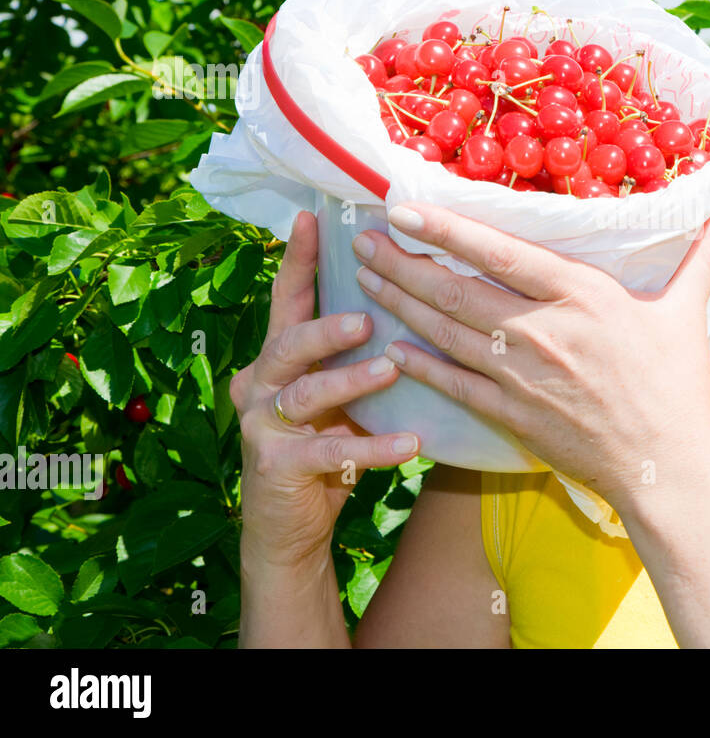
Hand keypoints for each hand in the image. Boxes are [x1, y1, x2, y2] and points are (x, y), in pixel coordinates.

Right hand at [231, 209, 419, 566]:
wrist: (291, 528)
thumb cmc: (326, 447)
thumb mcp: (341, 396)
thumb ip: (358, 357)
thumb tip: (413, 304)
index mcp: (278, 358)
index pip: (287, 301)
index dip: (298, 260)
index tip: (312, 217)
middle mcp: (260, 384)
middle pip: (287, 342)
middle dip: (325, 326)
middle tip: (367, 317)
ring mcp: (262, 425)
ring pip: (303, 394)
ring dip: (350, 381)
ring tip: (391, 370)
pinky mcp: (277, 467)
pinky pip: (328, 453)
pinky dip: (373, 446)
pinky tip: (410, 444)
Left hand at [350, 200, 709, 513]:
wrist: (667, 466)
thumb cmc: (678, 386)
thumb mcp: (685, 310)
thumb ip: (697, 253)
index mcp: (582, 295)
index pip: (499, 252)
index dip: (446, 227)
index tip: (404, 207)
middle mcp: (542, 330)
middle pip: (455, 290)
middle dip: (402, 262)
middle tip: (363, 239)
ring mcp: (521, 376)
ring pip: (444, 332)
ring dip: (399, 303)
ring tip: (366, 278)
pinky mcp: (511, 415)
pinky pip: (453, 385)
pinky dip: (419, 365)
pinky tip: (390, 348)